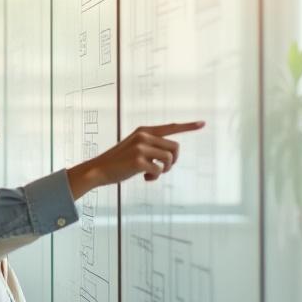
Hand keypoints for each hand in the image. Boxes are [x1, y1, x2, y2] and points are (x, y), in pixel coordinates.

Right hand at [67, 121, 205, 196]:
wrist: (98, 169)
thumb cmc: (118, 161)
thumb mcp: (134, 146)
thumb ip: (151, 145)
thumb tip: (171, 154)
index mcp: (144, 131)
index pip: (171, 127)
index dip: (188, 126)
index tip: (203, 123)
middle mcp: (144, 136)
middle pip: (175, 148)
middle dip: (173, 161)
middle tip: (163, 169)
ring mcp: (141, 148)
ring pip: (169, 159)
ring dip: (165, 170)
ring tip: (152, 174)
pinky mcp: (138, 161)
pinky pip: (159, 170)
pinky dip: (154, 177)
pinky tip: (145, 178)